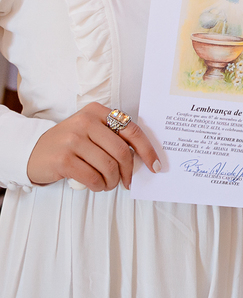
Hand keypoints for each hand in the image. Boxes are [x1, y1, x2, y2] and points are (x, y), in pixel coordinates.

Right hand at [26, 102, 160, 191]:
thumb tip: (142, 157)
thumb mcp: (90, 131)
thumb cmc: (69, 143)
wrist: (31, 151)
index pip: (132, 131)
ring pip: (108, 166)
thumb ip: (113, 136)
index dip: (147, 150)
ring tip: (109, 184)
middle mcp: (85, 122)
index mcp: (97, 112)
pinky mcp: (63, 159)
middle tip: (127, 182)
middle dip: (128, 171)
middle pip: (122, 151)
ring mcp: (73, 140)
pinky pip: (92, 177)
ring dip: (113, 181)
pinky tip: (97, 186)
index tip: (155, 165)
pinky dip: (99, 185)